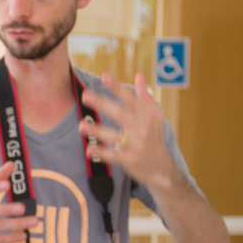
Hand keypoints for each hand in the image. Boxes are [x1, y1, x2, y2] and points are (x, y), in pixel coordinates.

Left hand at [80, 73, 179, 192]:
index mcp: (146, 116)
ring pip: (114, 136)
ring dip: (97, 131)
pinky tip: (89, 149)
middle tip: (85, 95)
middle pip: (120, 114)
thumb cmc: (153, 137)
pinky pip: (113, 156)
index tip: (104, 76)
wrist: (161, 167)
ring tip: (81, 125)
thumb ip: (145, 96)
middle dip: (102, 104)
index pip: (130, 98)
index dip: (117, 88)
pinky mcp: (130, 159)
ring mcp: (136, 145)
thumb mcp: (154, 116)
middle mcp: (141, 129)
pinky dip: (101, 153)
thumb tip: (139, 75)